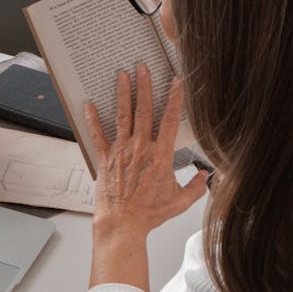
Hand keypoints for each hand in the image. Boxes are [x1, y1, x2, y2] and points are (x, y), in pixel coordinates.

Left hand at [84, 65, 207, 243]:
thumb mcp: (180, 201)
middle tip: (143, 67)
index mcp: (161, 156)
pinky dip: (93, 119)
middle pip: (144, 111)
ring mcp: (121, 152)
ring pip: (123, 117)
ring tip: (122, 75)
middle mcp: (140, 149)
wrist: (123, 224)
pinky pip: (98, 135)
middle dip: (144, 86)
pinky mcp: (105, 160)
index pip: (170, 120)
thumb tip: (204, 176)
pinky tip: (88, 104)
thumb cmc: (149, 214)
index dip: (174, 98)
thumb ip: (195, 187)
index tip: (176, 82)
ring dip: (122, 94)